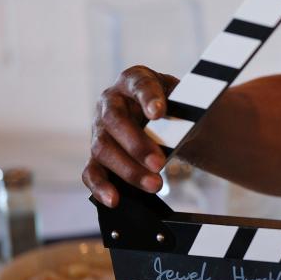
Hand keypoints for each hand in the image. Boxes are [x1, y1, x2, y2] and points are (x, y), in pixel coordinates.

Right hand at [82, 65, 178, 206]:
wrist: (171, 123)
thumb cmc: (177, 108)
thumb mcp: (186, 101)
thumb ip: (188, 108)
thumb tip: (189, 123)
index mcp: (134, 79)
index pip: (139, 85)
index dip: (148, 98)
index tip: (159, 113)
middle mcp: (111, 101)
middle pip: (115, 121)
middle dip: (137, 144)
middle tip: (159, 163)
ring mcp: (100, 129)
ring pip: (103, 148)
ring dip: (128, 169)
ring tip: (156, 184)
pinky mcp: (97, 155)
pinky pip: (92, 171)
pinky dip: (101, 186)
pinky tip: (114, 199)